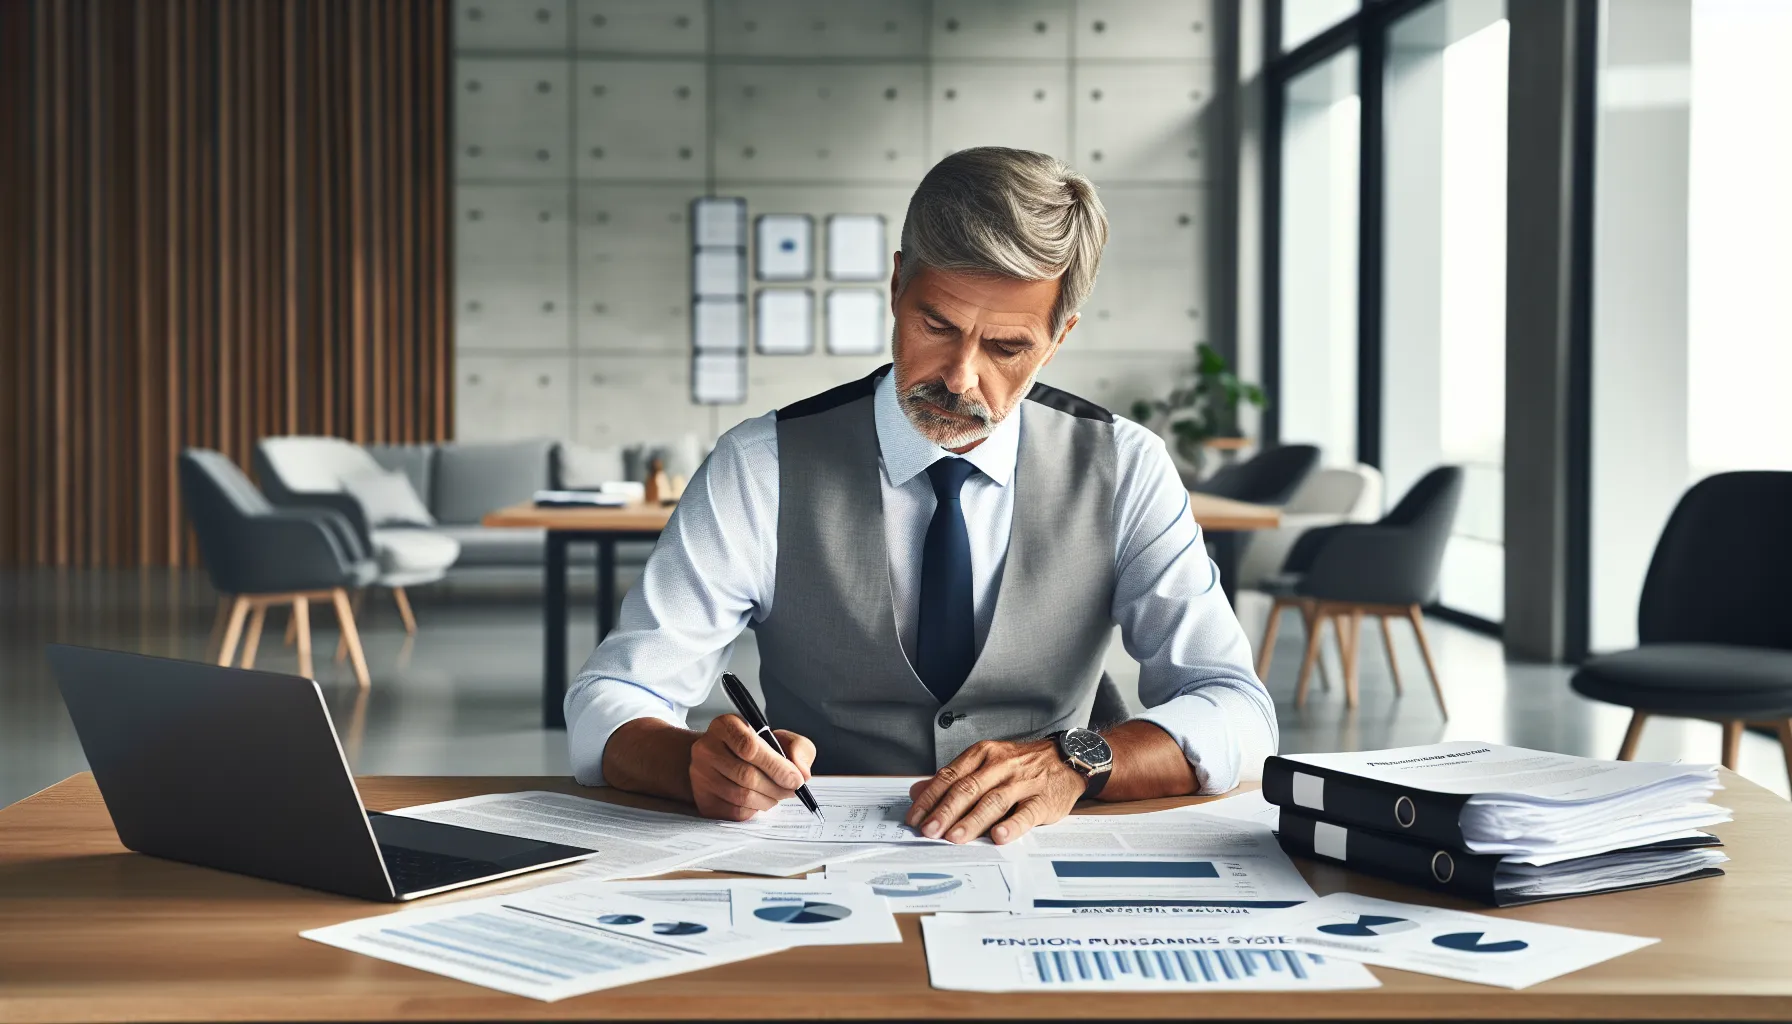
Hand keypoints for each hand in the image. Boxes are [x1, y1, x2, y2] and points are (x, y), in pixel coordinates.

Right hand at [688, 714, 815, 821]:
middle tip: (791, 791)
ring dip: (768, 800)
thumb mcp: (779, 738)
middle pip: (746, 775)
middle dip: (777, 787)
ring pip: (741, 796)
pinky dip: (754, 810)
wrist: (722, 761)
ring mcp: (700, 775)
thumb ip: (798, 748)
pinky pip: (734, 811)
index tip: (795, 779)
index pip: (749, 747)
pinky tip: (759, 801)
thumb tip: (802, 772)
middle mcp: (706, 748)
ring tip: (776, 795)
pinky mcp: (702, 798)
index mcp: (725, 726)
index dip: (777, 767)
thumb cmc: (755, 749)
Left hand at [904, 738, 1085, 844]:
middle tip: (929, 830)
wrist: (1067, 759)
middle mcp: (1001, 766)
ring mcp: (1023, 782)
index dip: (930, 798)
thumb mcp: (985, 762)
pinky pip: (1026, 813)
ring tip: (954, 837)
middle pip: (968, 789)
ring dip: (972, 821)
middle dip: (945, 811)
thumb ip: (952, 778)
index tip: (915, 818)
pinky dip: (1012, 825)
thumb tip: (917, 791)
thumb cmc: (1021, 765)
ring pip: (993, 801)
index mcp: (983, 755)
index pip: (950, 776)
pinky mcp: (1043, 799)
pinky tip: (998, 837)